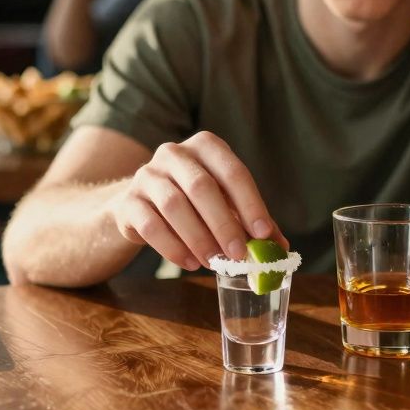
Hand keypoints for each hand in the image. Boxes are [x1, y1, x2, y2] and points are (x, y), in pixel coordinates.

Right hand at [111, 131, 287, 270]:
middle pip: (201, 187)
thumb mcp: (225, 204)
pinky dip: (173, 247)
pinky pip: (150, 225)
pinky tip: (190, 263)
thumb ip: (250, 222)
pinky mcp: (128, 201)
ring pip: (174, 206)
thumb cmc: (194, 203)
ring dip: (198, 238)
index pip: (233, 171)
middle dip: (223, 224)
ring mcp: (147, 174)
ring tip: (215, 263)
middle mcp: (174, 153)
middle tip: (238, 254)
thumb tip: (280, 248)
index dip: (250, 203)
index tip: (264, 233)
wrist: (140, 205)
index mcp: (205, 147)